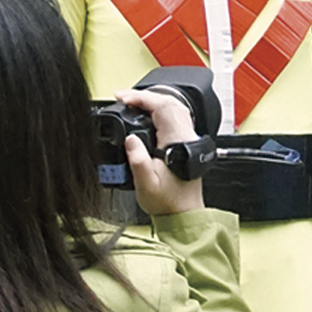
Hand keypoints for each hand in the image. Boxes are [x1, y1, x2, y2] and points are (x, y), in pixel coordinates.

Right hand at [117, 89, 202, 215]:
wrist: (183, 215)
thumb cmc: (168, 202)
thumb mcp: (146, 184)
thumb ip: (138, 160)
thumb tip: (130, 139)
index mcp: (177, 141)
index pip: (162, 106)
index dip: (141, 98)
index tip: (123, 98)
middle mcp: (186, 136)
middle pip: (169, 101)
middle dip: (145, 96)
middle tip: (124, 98)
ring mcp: (188, 138)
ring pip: (174, 107)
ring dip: (154, 101)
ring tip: (134, 103)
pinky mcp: (186, 143)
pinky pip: (175, 116)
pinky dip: (160, 110)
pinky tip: (149, 115)